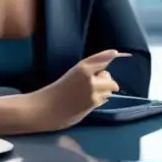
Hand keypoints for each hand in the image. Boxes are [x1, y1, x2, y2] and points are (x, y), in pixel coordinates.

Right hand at [0, 50, 127, 134]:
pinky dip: (99, 100)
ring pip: (108, 90)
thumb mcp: (73, 75)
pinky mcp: (93, 103)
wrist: (45, 109)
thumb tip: (107, 69)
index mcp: (81, 68)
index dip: (109, 55)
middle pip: (109, 77)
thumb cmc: (56, 92)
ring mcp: (92, 91)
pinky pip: (104, 99)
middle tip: (93, 86)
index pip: (100, 59)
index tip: (116, 52)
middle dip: (106, 82)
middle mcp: (89, 77)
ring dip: (103, 92)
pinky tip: (85, 103)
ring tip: (86, 96)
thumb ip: (89, 71)